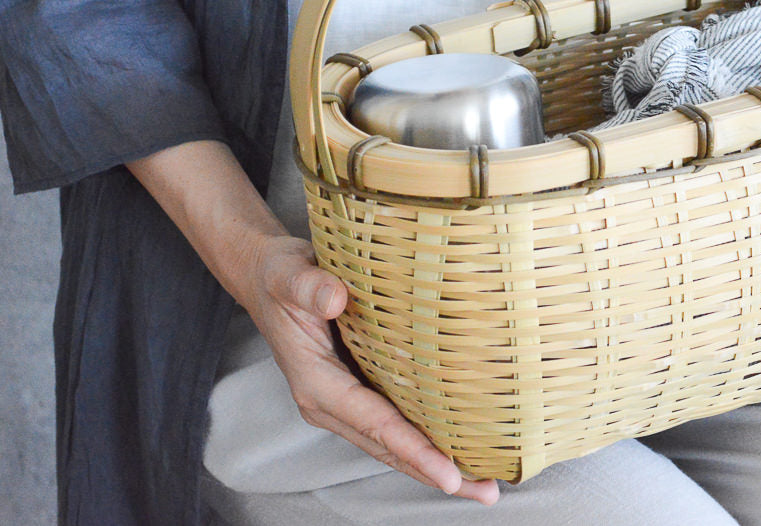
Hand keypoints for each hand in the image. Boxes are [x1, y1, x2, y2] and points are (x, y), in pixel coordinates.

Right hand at [128, 140, 498, 504]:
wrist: (267, 278)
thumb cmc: (279, 277)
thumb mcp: (288, 275)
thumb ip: (309, 287)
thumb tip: (336, 299)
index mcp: (315, 384)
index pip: (374, 424)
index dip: (413, 450)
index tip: (450, 474)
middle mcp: (330, 404)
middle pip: (389, 449)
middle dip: (435, 473)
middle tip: (486, 493)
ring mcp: (345, 402)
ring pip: (394, 444)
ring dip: (436, 465)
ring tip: (484, 485)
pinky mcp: (359, 390)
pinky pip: (395, 424)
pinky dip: (426, 441)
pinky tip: (462, 446)